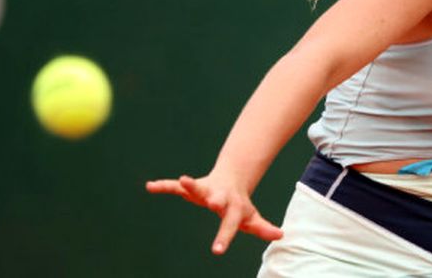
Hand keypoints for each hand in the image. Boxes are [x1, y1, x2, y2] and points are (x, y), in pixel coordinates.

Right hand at [146, 172, 283, 253]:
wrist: (232, 179)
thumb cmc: (240, 205)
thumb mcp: (252, 218)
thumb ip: (263, 228)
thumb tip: (281, 235)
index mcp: (233, 207)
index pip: (230, 224)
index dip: (224, 237)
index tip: (216, 251)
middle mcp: (219, 197)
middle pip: (217, 199)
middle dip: (215, 200)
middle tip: (212, 202)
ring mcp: (205, 190)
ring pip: (197, 186)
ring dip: (189, 184)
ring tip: (182, 180)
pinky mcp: (192, 187)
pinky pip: (176, 186)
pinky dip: (164, 186)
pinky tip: (151, 186)